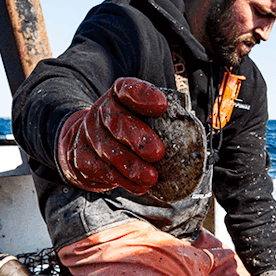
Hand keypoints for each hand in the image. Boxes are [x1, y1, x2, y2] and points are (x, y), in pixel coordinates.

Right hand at [56, 77, 167, 193]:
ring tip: (151, 178)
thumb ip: (163, 120)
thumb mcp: (141, 116)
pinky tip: (139, 186)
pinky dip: (122, 181)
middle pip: (116, 121)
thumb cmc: (127, 128)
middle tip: (158, 153)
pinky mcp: (82, 158)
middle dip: (138, 137)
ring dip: (131, 166)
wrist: (86, 142)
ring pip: (108, 150)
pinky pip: (102, 171)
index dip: (143, 95)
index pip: (128, 89)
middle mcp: (102, 112)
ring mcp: (90, 135)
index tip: (162, 105)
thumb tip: (194, 138)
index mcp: (119, 95)